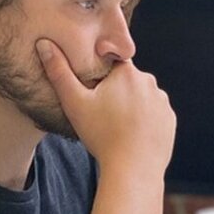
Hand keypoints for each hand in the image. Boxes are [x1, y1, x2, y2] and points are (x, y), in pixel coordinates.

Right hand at [37, 39, 174, 176]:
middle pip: (127, 81)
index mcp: (127, 72)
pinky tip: (131, 135)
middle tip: (102, 114)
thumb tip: (44, 44)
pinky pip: (154, 114)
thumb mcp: (75, 104)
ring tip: (116, 127)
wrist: (133, 169)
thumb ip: (59, 72)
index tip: (93, 93)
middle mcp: (149, 82)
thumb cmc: (102, 136)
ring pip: (141, 98)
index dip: (100, 76)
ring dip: (131, 106)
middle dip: (116, 92)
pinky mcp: (169, 120)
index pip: (111, 63)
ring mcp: (163, 101)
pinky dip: (144, 122)